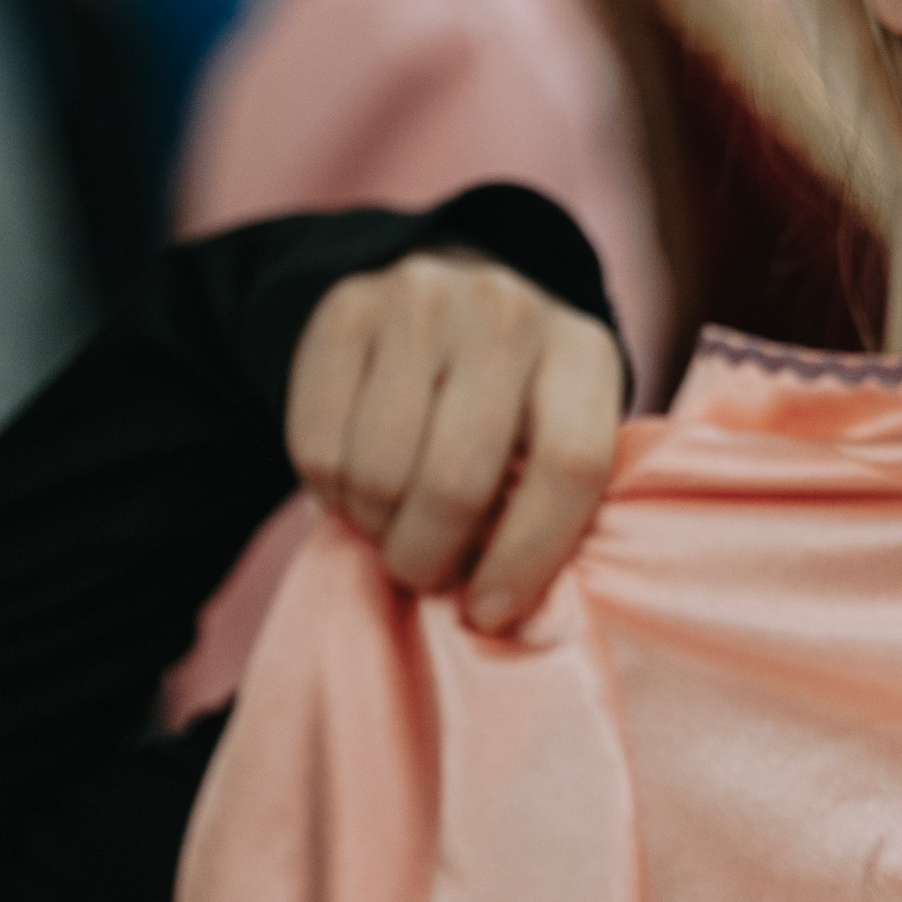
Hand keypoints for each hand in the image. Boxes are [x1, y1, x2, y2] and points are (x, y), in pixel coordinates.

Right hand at [284, 252, 626, 632]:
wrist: (443, 287)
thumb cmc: (513, 396)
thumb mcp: (557, 428)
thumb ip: (551, 502)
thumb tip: (502, 608)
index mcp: (583, 351)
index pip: (571, 465)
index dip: (528, 556)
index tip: (491, 613)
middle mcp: (507, 314)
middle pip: (457, 482)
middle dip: (431, 557)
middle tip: (427, 572)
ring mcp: (422, 304)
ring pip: (379, 473)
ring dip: (377, 527)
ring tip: (395, 521)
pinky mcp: (344, 312)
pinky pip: (317, 449)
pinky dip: (331, 493)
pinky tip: (358, 482)